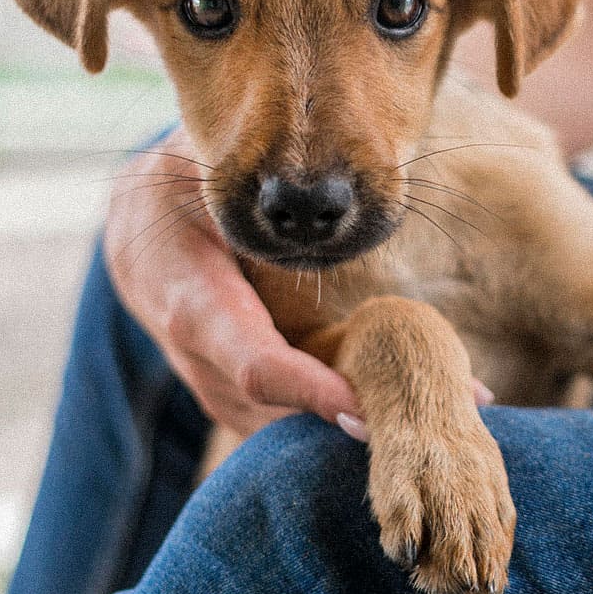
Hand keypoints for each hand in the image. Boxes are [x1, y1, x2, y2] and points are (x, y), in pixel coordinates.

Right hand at [103, 130, 494, 437]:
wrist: (141, 237)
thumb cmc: (185, 189)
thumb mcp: (216, 171)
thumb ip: (273, 186)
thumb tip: (344, 176)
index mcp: (193, 301)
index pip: (257, 365)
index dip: (313, 392)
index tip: (370, 409)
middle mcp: (200, 360)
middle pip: (285, 410)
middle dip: (359, 415)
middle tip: (449, 410)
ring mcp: (215, 387)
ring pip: (289, 422)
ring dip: (361, 417)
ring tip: (452, 401)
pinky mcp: (234, 397)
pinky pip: (288, 417)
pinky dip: (343, 412)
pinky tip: (404, 396)